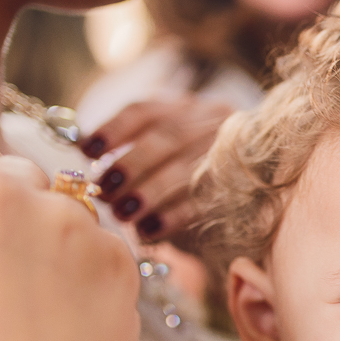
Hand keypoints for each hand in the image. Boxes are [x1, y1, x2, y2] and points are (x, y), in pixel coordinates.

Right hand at [0, 134, 140, 340]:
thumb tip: (0, 215)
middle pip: (23, 174)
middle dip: (27, 214)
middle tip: (18, 283)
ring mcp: (62, 219)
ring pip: (76, 212)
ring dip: (68, 248)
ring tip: (46, 320)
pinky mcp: (118, 254)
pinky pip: (113, 249)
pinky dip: (102, 279)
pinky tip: (78, 329)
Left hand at [81, 96, 233, 246]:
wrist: (254, 203)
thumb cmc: (196, 182)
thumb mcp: (170, 156)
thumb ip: (136, 150)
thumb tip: (84, 151)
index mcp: (192, 110)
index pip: (147, 111)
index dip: (114, 130)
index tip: (87, 151)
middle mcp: (217, 124)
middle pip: (168, 137)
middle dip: (130, 164)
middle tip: (102, 191)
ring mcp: (233, 155)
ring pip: (185, 168)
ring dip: (147, 192)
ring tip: (121, 213)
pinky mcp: (243, 191)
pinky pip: (203, 201)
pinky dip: (171, 216)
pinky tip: (148, 230)